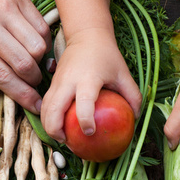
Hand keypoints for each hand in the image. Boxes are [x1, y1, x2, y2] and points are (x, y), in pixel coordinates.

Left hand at [0, 0, 51, 113]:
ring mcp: (5, 11)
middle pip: (25, 66)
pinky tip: (36, 42)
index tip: (34, 106)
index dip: (22, 96)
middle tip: (34, 82)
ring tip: (34, 61)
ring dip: (40, 61)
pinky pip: (41, 28)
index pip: (1, 76)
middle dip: (33, 81)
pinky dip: (43, 41)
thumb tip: (4, 78)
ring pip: (38, 49)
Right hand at [40, 27, 140, 142]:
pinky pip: (45, 106)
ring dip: (50, 128)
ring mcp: (56, 83)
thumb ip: (132, 96)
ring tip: (64, 139)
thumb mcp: (123, 73)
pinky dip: (48, 120)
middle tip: (70, 143)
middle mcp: (68, 81)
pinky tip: (60, 129)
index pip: (83, 101)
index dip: (85, 119)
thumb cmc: (106, 56)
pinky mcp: (51, 85)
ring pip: (44, 110)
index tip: (90, 132)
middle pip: (53, 110)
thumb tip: (136, 118)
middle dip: (57, 131)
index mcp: (87, 78)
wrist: (86, 35)